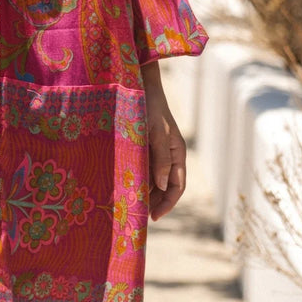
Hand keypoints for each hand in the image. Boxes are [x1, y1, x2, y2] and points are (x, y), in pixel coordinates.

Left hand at [141, 61, 186, 220]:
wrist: (139, 84)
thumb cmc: (150, 106)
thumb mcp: (157, 133)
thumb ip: (161, 159)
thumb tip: (161, 186)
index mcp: (177, 152)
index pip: (177, 186)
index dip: (167, 203)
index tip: (153, 217)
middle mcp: (168, 154)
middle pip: (164, 186)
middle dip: (154, 201)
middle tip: (137, 214)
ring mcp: (155, 150)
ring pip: (152, 178)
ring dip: (144, 191)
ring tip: (129, 203)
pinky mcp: (143, 145)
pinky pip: (142, 167)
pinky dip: (136, 178)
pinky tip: (123, 184)